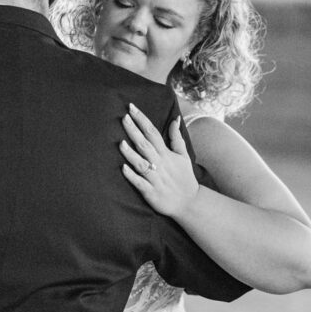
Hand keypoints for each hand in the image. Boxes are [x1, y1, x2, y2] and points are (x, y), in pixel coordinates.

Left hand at [120, 103, 198, 217]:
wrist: (189, 203)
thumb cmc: (184, 177)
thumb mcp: (184, 155)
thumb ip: (176, 137)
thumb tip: (174, 118)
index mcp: (166, 154)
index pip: (153, 133)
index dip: (142, 120)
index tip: (131, 108)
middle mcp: (160, 164)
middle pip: (145, 145)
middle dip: (134, 131)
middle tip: (124, 117)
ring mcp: (155, 179)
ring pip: (141, 164)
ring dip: (131, 154)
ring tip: (121, 143)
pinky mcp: (151, 192)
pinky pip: (140, 183)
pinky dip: (132, 176)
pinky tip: (123, 168)